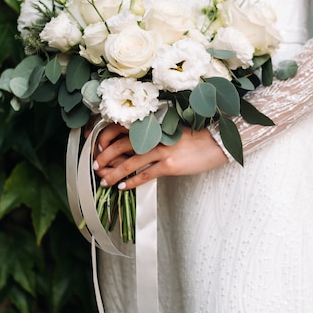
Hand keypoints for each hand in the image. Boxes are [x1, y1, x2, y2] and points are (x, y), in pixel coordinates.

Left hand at [92, 124, 227, 189]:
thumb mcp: (169, 131)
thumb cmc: (193, 138)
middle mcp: (154, 135)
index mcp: (152, 125)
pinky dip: (131, 182)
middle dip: (104, 158)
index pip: (120, 128)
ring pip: (129, 163)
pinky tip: (122, 187)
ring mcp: (162, 150)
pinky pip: (145, 175)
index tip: (97, 147)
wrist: (216, 142)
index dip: (104, 138)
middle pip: (120, 146)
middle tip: (95, 166)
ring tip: (103, 181)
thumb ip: (151, 137)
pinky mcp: (170, 165)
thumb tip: (130, 148)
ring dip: (113, 173)